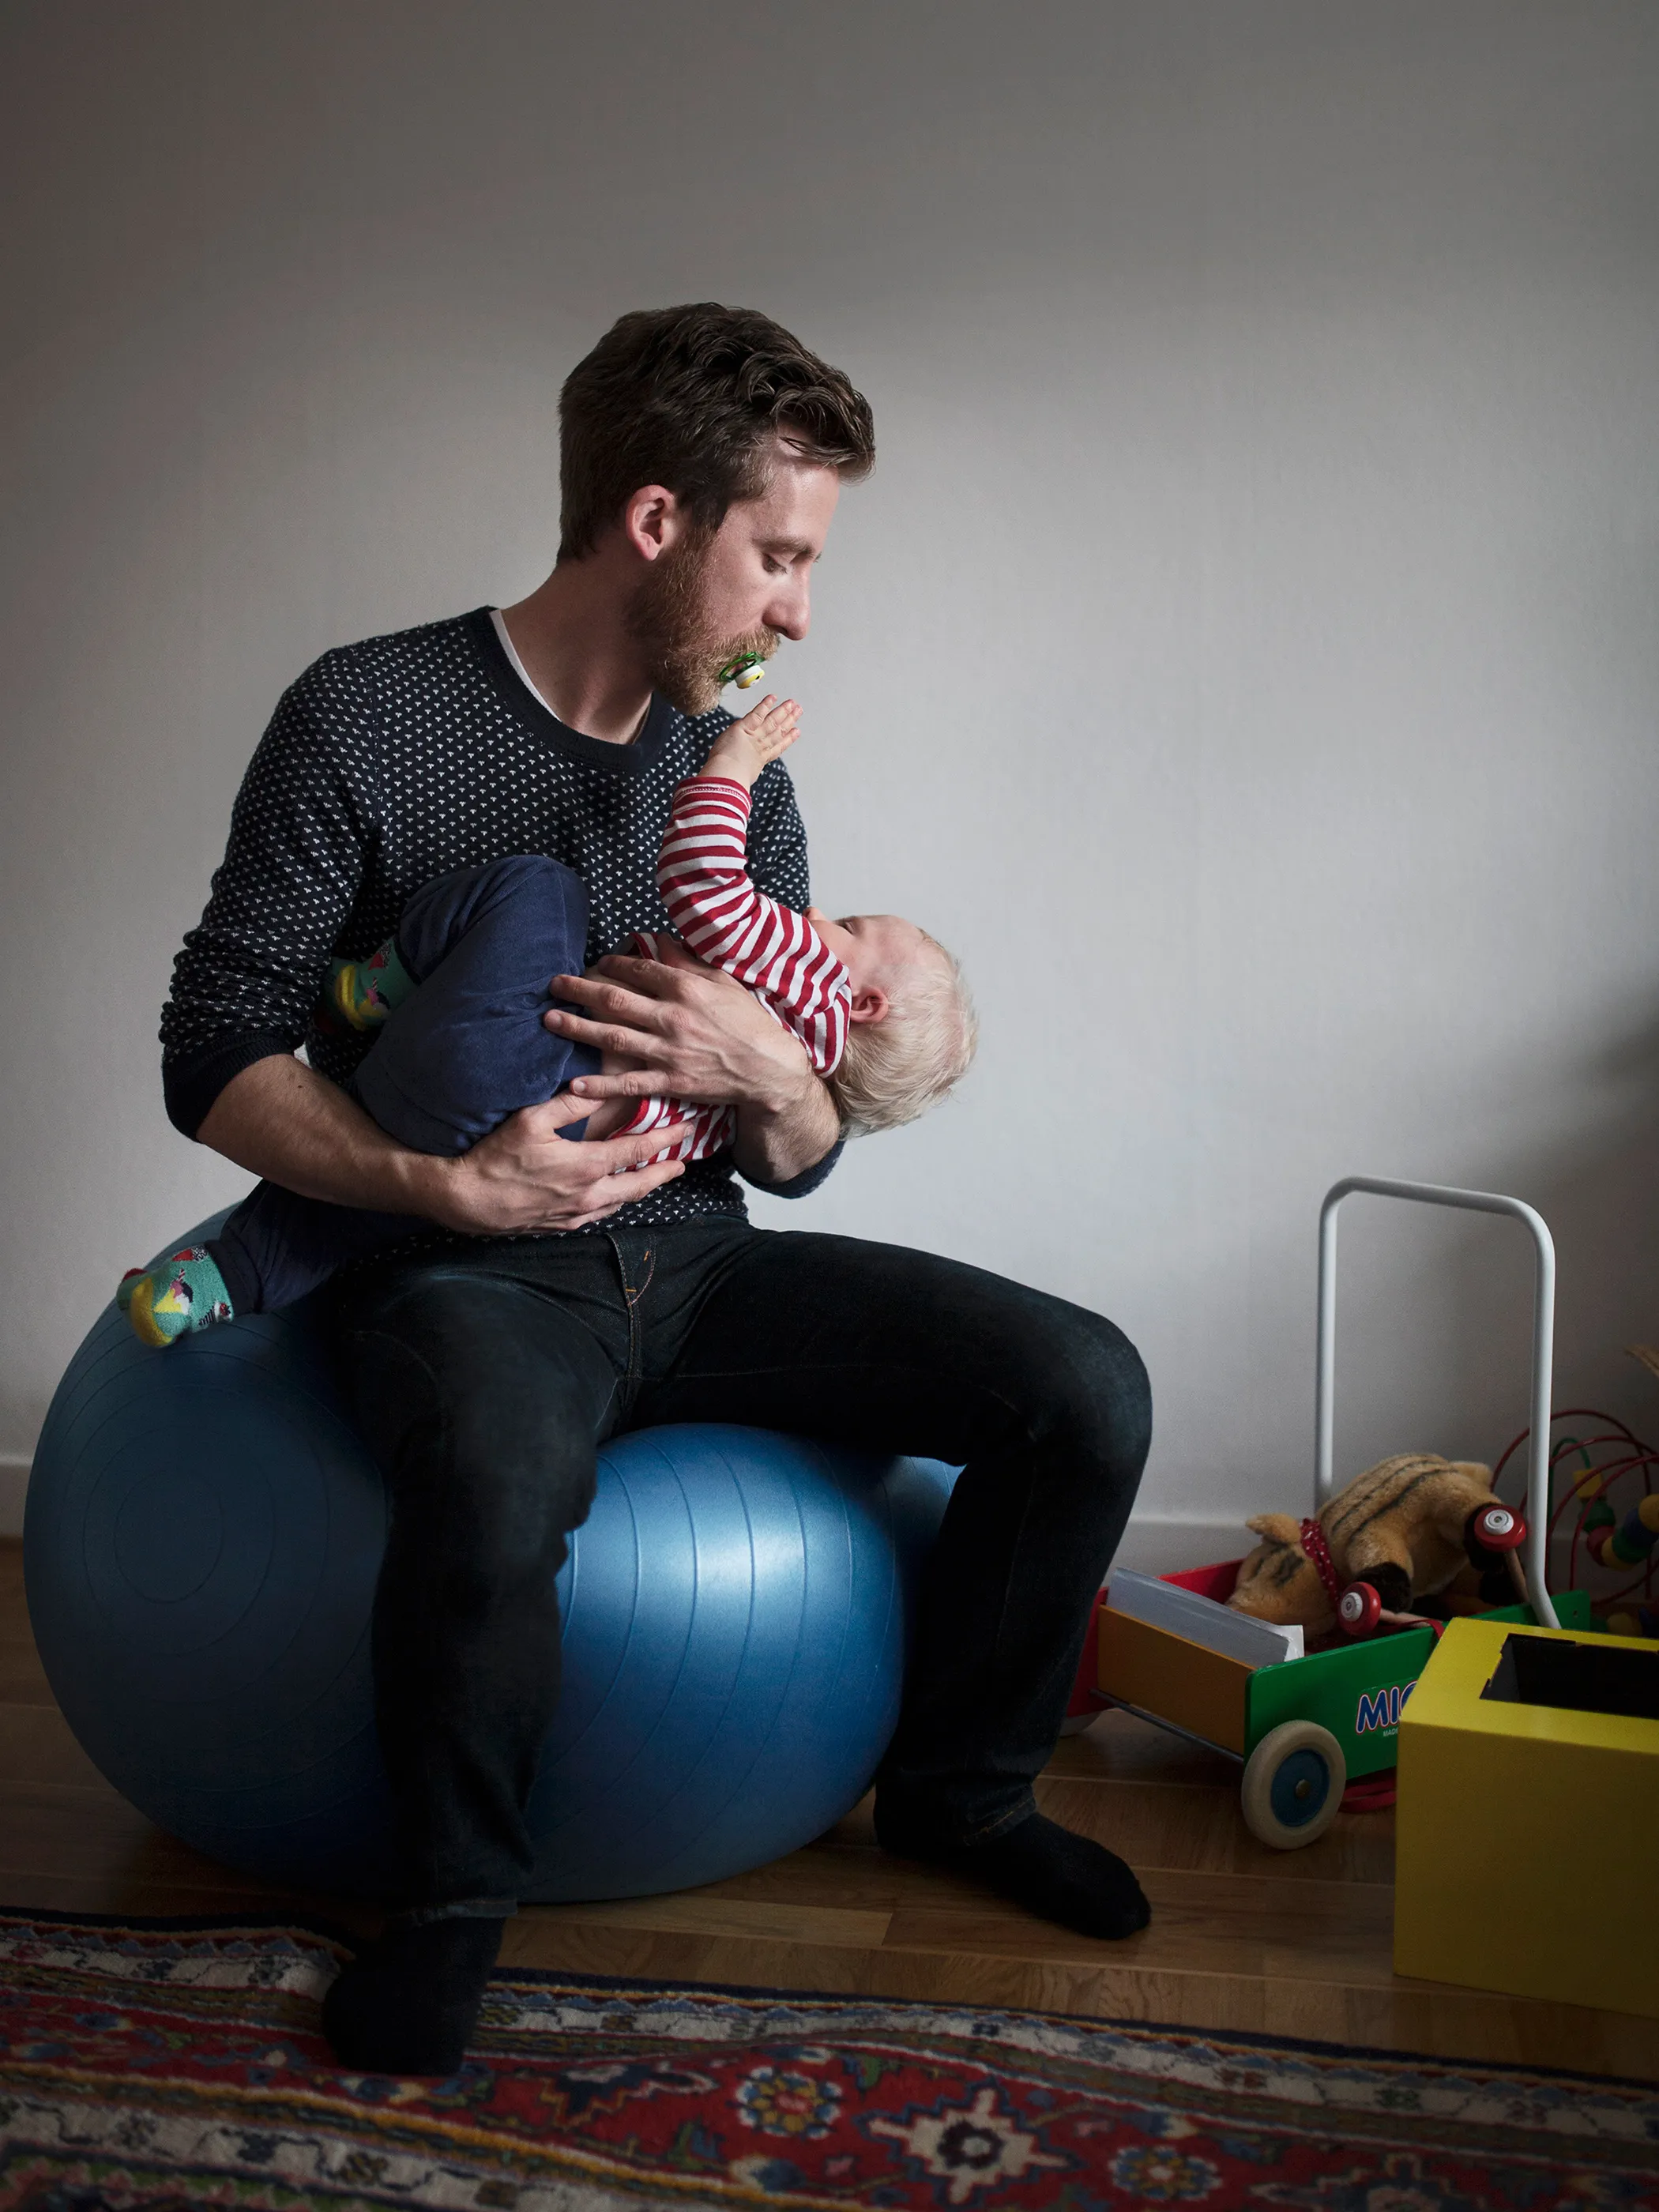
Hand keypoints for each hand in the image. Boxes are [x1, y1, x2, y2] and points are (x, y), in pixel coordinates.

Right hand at [423, 1088, 689, 1234]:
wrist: (468, 1201)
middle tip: (683, 1162)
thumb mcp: (531, 1120)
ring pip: (622, 1201)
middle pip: (640, 1184)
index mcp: (587, 1166)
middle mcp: (590, 1195)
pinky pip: (601, 1213)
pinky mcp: (563, 1226)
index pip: (637, 1150)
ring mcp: (578, 1214)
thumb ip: (569, 1104)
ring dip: (642, 1187)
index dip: (665, 1139)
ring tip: (656, 1177)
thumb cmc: (497, 1157)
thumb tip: (598, 1087)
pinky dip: (617, 1200)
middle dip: (664, 1172)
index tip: (685, 1130)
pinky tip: (616, 1194)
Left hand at [544, 954, 815, 1116]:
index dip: (613, 964)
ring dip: (577, 1028)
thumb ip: (690, 962)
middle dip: (579, 990)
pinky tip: (575, 1085)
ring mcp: (670, 1051)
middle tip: (554, 985)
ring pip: (613, 1037)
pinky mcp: (671, 1082)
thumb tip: (661, 940)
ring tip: (550, 1021)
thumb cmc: (750, 1023)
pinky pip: (629, 1083)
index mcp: (687, 989)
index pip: (639, 969)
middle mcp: (673, 1017)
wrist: (770, 1070)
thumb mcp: (725, 983)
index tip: (598, 963)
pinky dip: (601, 1085)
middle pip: (615, 1000)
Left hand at [700, 694, 800, 788]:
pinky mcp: (744, 728)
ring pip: (771, 721)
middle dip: (789, 720)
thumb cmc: (728, 782)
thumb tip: (744, 787)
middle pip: (777, 731)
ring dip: (783, 711)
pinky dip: (765, 705)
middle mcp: (759, 747)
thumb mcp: (741, 781)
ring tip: (793, 703)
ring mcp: (754, 737)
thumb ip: (745, 777)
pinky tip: (773, 698)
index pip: (776, 747)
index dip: (788, 739)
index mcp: (758, 760)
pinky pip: (757, 714)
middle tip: (799, 711)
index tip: (796, 732)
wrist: (726, 777)